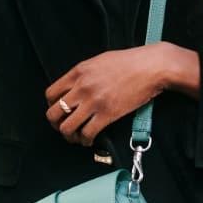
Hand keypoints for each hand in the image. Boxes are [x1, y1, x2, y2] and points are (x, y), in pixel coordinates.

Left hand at [45, 42, 199, 146]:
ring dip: (69, 136)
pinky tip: (89, 140)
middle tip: (63, 128)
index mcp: (78, 72)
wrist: (151, 67)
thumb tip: (74, 87)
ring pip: (67, 127)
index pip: (50, 94)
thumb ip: (83, 74)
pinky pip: (87, 133)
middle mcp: (82, 87)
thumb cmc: (129, 62)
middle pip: (54, 113)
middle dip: (56, 124)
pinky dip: (85, 140)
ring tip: (76, 137)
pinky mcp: (107, 114)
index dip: (51, 106)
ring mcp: (93, 101)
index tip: (58, 112)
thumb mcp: (99, 61)